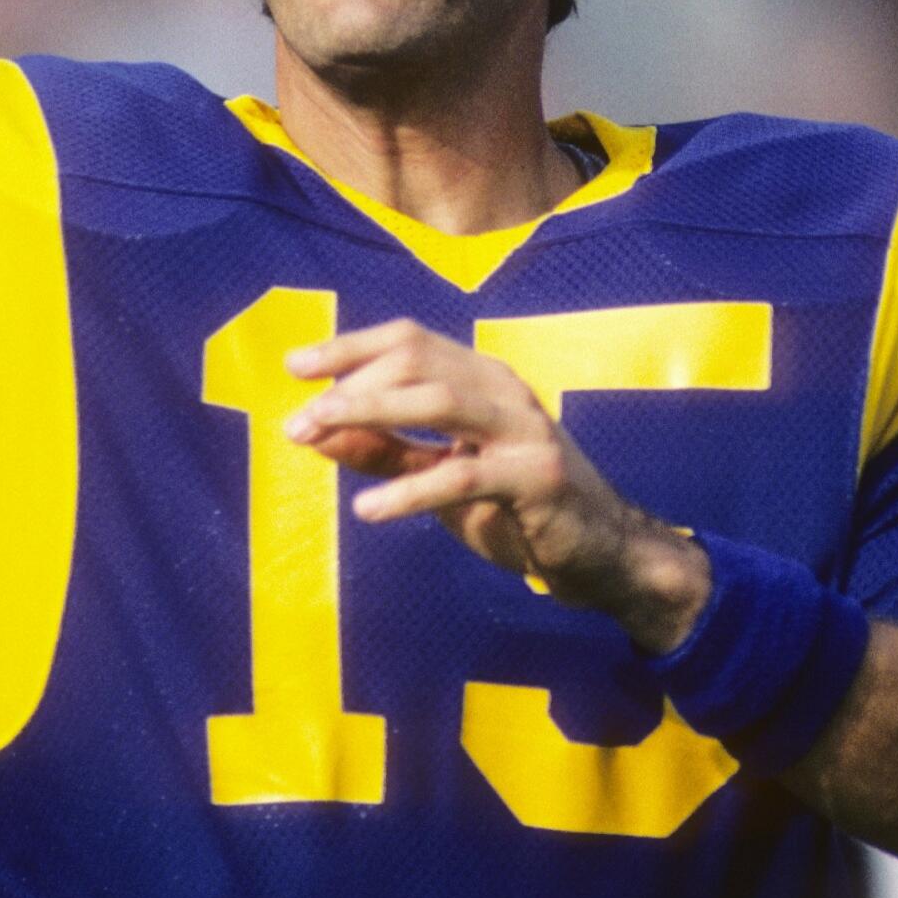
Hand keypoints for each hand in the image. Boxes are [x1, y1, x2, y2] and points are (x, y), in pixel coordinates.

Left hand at [282, 315, 711, 649]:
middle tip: (297, 419)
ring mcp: (525, 430)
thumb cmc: (516, 512)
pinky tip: (368, 509)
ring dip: (370, 412)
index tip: (294, 366)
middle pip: (417, 360)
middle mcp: (504, 391)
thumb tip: (314, 430)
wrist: (603, 555)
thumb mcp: (439, 478)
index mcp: (482, 380)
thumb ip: (385, 452)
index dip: (350, 347)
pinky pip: (463, 476)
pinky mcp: (539, 476)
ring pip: (439, 402)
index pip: (410, 341)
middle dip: (349, 384)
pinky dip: (409, 490)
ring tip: (315, 435)